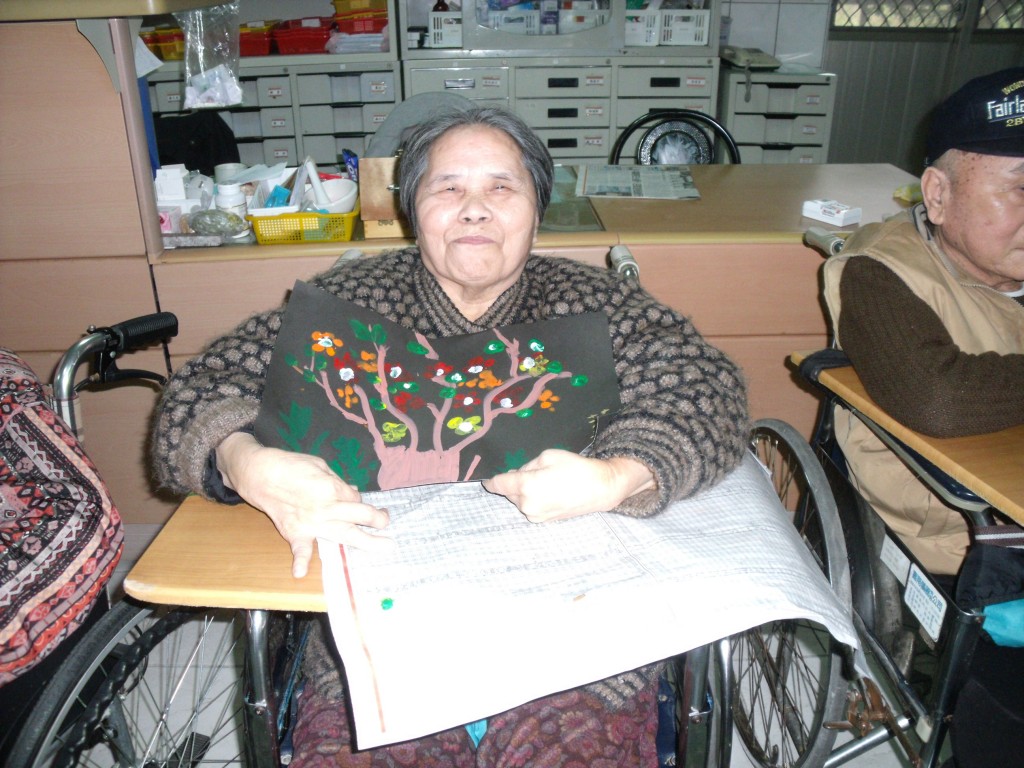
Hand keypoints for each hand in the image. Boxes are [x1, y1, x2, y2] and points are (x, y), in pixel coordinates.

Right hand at [216, 432, 392, 577]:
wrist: (260, 473)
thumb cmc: (291, 465)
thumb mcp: (319, 466)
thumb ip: (337, 481)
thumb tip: (351, 492)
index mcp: (334, 488)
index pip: (356, 499)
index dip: (359, 501)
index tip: (358, 502)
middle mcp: (328, 507)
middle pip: (361, 516)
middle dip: (377, 520)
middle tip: (386, 523)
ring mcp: (313, 522)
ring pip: (345, 534)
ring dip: (366, 542)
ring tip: (385, 547)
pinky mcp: (295, 532)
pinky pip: (300, 548)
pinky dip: (300, 560)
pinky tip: (300, 573)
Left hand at [481, 449, 655, 522]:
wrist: (600, 489)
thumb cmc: (575, 468)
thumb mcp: (547, 456)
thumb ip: (526, 466)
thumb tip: (515, 475)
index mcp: (526, 486)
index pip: (498, 485)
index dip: (491, 480)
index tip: (486, 479)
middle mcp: (526, 504)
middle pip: (508, 492)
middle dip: (514, 483)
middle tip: (532, 472)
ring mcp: (534, 515)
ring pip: (518, 500)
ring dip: (523, 492)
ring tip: (545, 481)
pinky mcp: (542, 520)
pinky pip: (529, 507)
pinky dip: (531, 499)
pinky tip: (548, 491)